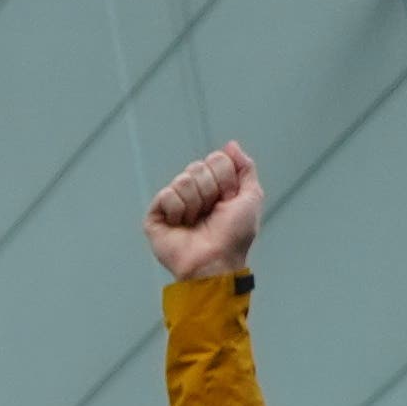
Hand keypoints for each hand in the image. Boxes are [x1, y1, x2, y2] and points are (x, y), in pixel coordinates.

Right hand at [147, 139, 261, 282]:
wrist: (215, 260)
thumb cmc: (234, 235)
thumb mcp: (251, 196)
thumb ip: (245, 168)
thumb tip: (230, 145)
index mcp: (215, 185)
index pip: (215, 159)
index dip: (225, 178)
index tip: (228, 199)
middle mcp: (193, 192)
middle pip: (197, 167)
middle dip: (210, 190)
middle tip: (210, 212)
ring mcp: (173, 204)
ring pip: (182, 180)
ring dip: (195, 203)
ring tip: (195, 221)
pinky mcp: (156, 216)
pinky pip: (166, 195)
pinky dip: (177, 210)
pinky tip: (180, 225)